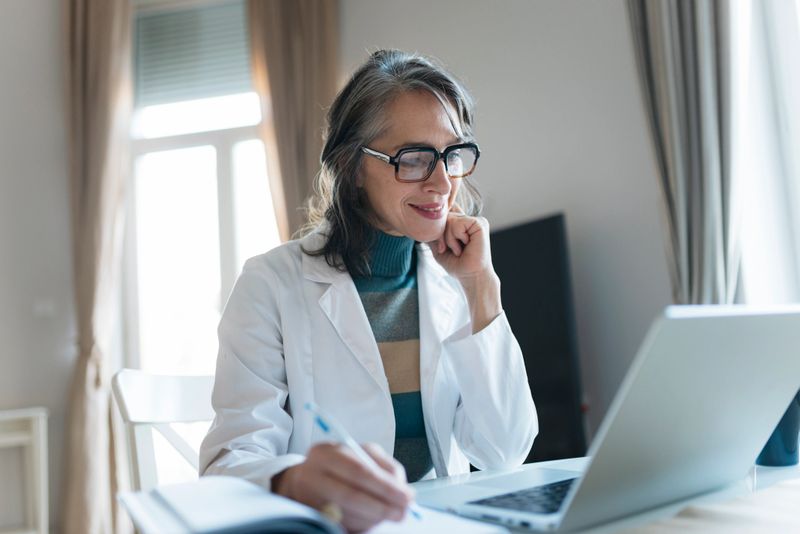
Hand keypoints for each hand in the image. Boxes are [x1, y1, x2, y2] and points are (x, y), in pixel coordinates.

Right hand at [273, 443, 412, 532]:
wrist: (303, 480)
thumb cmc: (340, 466)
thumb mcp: (360, 455)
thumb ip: (383, 467)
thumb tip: (402, 489)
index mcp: (326, 452)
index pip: (359, 470)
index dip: (386, 487)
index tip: (408, 497)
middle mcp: (311, 474)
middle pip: (350, 495)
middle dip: (381, 506)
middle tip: (402, 513)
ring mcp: (307, 498)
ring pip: (346, 514)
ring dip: (372, 518)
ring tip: (390, 516)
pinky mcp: (309, 515)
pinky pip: (339, 524)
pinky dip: (359, 525)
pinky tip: (371, 521)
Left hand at [430, 212, 492, 279]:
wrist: (471, 276)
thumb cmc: (457, 265)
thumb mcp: (438, 248)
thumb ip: (432, 234)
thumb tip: (421, 222)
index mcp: (462, 223)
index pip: (444, 213)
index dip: (438, 226)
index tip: (442, 246)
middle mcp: (469, 219)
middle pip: (444, 216)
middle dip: (440, 235)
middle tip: (448, 250)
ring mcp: (475, 220)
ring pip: (449, 219)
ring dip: (449, 239)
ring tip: (458, 250)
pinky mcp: (479, 223)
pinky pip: (457, 223)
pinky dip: (455, 238)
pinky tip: (465, 246)